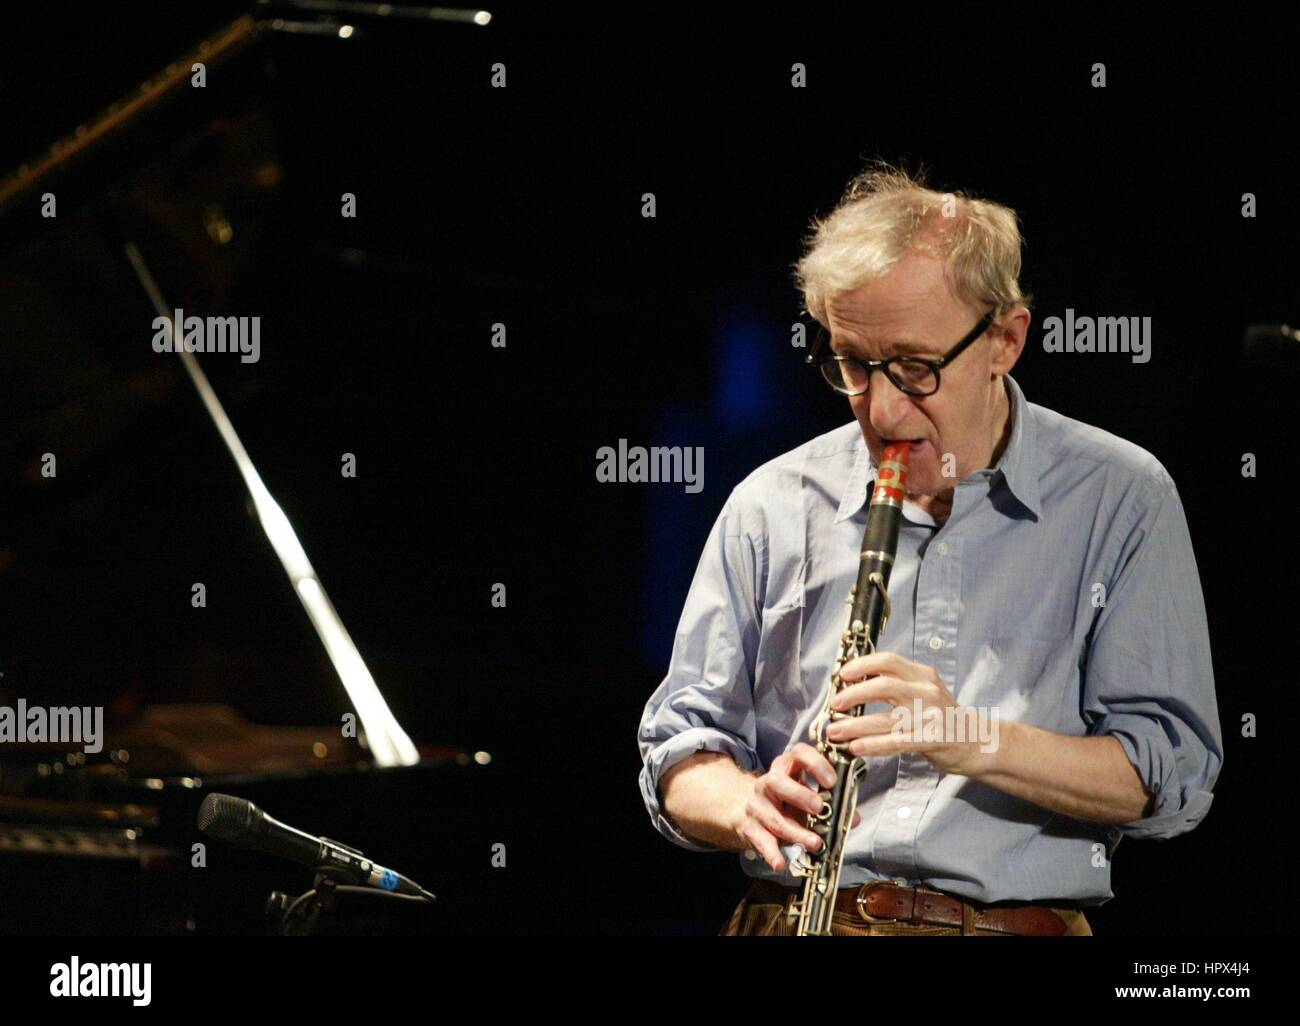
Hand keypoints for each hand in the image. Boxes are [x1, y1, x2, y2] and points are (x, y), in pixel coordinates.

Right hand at [731, 742, 861, 872]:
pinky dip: (772, 854)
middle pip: (778, 782)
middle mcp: (768, 783)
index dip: (816, 764)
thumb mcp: (806, 795)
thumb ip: (832, 804)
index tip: (832, 781)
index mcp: (786, 768)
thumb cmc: (784, 801)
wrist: (744, 809)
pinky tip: (781, 864)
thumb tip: (854, 818)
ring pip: (774, 817)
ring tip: (815, 843)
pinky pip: (761, 841)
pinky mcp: (749, 827)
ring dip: (796, 832)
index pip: (798, 754)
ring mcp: (756, 805)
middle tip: (820, 808)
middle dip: (800, 795)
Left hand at [825, 651, 987, 775]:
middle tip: (835, 705)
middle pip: (883, 686)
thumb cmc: (943, 717)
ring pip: (885, 718)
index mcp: (923, 675)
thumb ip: (898, 683)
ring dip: (854, 726)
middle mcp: (927, 691)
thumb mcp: (925, 690)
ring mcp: (930, 716)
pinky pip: (896, 741)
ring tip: (835, 732)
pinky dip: (873, 745)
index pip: (888, 661)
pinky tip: (856, 747)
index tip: (843, 674)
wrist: (977, 741)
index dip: (861, 665)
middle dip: (853, 695)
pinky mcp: (932, 739)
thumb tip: (855, 683)